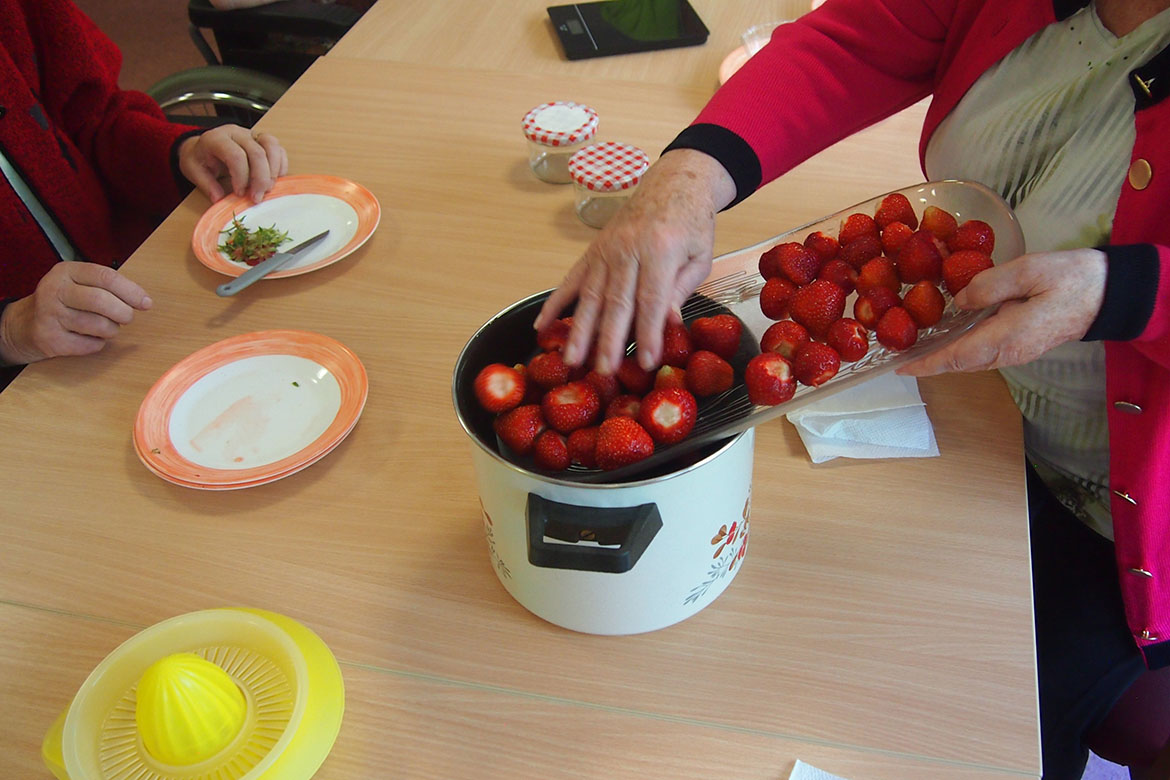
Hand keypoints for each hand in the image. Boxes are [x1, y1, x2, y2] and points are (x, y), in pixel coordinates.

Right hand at [0, 262, 152, 365]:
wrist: (25, 324)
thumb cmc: (64, 302)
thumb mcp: (79, 284)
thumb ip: (108, 287)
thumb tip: (144, 301)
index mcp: (66, 271)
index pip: (106, 277)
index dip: (131, 291)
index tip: (146, 303)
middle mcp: (54, 290)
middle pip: (101, 301)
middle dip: (123, 313)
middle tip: (126, 317)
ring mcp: (49, 315)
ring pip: (98, 325)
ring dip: (111, 330)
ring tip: (105, 327)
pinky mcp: (50, 339)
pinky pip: (90, 345)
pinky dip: (98, 344)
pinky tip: (89, 337)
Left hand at [178, 125, 288, 203]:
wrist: (202, 147)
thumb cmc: (200, 159)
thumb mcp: (194, 171)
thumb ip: (206, 184)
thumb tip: (219, 198)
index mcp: (217, 138)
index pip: (236, 155)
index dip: (241, 177)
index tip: (239, 193)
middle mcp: (236, 133)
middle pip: (257, 153)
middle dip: (260, 179)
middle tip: (257, 198)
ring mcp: (251, 134)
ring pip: (272, 146)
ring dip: (273, 171)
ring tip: (267, 189)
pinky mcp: (262, 140)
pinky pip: (278, 149)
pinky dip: (280, 166)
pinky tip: (274, 180)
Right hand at [534, 149, 736, 373]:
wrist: (672, 183)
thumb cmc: (690, 223)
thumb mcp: (700, 256)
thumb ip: (681, 289)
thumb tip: (666, 323)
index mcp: (660, 249)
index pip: (651, 299)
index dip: (647, 333)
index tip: (644, 362)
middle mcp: (627, 249)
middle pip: (616, 301)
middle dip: (608, 340)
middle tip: (603, 371)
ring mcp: (605, 250)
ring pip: (589, 296)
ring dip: (579, 331)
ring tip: (571, 360)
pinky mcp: (592, 251)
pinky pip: (570, 280)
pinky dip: (555, 304)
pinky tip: (542, 326)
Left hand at [897, 248, 1107, 375]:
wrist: (1110, 293)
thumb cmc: (1072, 279)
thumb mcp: (1028, 271)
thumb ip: (989, 285)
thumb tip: (958, 300)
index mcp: (1007, 337)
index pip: (957, 357)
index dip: (926, 363)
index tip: (900, 367)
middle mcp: (1007, 352)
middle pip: (959, 362)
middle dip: (928, 360)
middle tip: (898, 351)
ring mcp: (1015, 351)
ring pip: (970, 358)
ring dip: (943, 354)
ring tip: (915, 343)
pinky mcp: (1020, 344)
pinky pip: (982, 350)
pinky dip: (960, 346)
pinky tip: (947, 331)